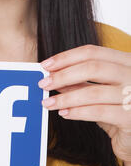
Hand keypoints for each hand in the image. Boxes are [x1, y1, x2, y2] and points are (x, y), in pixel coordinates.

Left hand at [38, 44, 130, 162]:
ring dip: (65, 98)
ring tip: (48, 103)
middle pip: (92, 67)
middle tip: (43, 83)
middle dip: (63, 75)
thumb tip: (52, 75)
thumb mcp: (100, 91)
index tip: (46, 65)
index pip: (92, 52)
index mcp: (126, 61)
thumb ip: (80, 81)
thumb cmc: (119, 110)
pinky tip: (64, 113)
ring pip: (93, 92)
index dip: (66, 57)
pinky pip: (98, 112)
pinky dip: (77, 112)